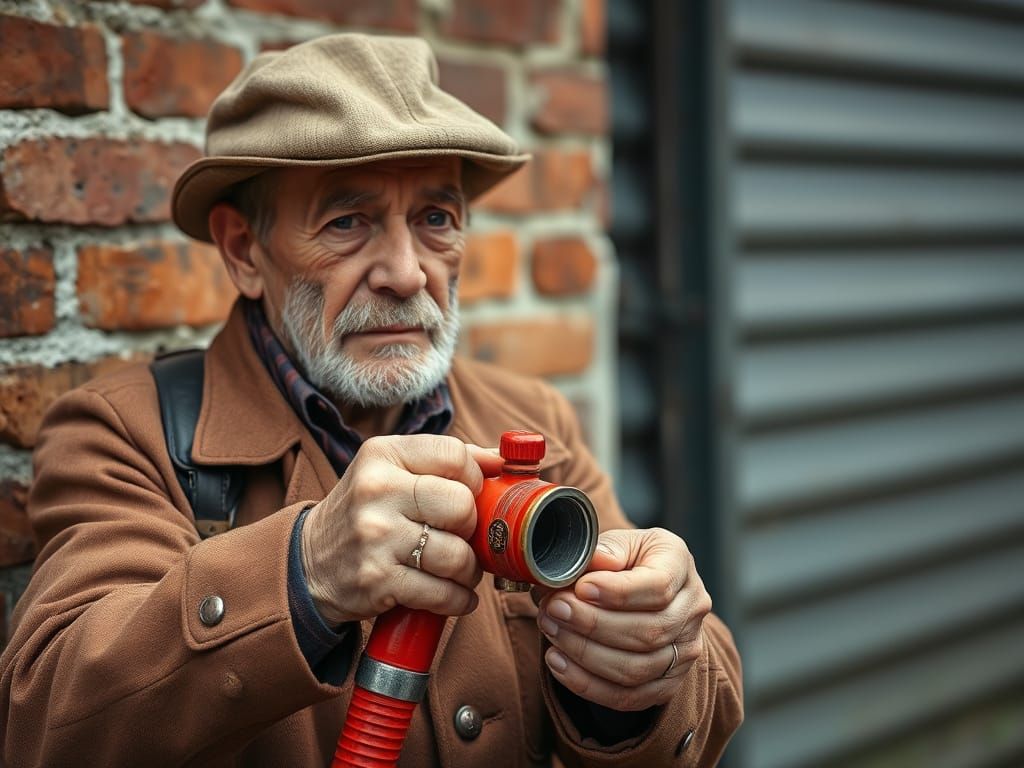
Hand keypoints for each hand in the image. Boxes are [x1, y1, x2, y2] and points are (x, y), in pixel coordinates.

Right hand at [301, 435, 503, 624]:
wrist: (309, 563)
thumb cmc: (365, 512)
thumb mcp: (391, 471)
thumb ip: (445, 461)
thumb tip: (500, 460)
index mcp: (383, 455)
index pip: (454, 455)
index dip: (475, 478)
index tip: (471, 494)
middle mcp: (376, 490)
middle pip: (462, 505)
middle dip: (472, 527)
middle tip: (462, 536)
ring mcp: (375, 537)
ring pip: (457, 554)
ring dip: (468, 569)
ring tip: (458, 569)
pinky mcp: (377, 580)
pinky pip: (442, 593)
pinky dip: (457, 599)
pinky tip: (454, 595)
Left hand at [535, 528, 710, 710]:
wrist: (639, 587)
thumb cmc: (626, 560)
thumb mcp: (619, 541)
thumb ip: (606, 550)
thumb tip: (594, 563)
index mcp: (679, 565)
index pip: (658, 587)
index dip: (617, 592)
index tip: (580, 588)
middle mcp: (691, 609)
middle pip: (648, 631)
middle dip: (592, 624)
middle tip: (554, 609)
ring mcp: (684, 650)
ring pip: (636, 669)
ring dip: (584, 654)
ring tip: (551, 630)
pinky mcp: (666, 683)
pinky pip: (627, 696)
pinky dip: (587, 684)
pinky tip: (558, 662)